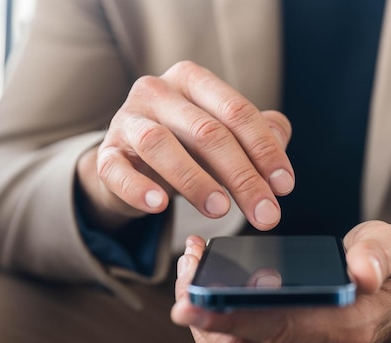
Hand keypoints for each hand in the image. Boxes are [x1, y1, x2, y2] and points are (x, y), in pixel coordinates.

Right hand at [76, 61, 293, 229]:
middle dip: (242, 177)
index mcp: (193, 81)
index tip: (284, 186)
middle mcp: (157, 91)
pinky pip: (117, 170)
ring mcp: (126, 120)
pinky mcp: (105, 153)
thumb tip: (280, 141)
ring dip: (196, 181)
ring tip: (221, 210)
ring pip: (161, 145)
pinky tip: (159, 205)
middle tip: (265, 213)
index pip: (237, 112)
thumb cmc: (187, 145)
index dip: (265, 150)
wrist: (132, 161)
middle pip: (207, 132)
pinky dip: (138, 188)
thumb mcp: (225, 135)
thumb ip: (258, 133)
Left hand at [171, 221, 390, 342]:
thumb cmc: (383, 273)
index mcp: (347, 327)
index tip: (190, 298)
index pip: (275, 328)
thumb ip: (377, 255)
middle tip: (187, 269)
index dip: (227, 315)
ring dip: (204, 315)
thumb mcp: (390, 249)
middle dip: (203, 309)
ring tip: (194, 271)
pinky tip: (210, 288)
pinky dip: (216, 321)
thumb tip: (363, 274)